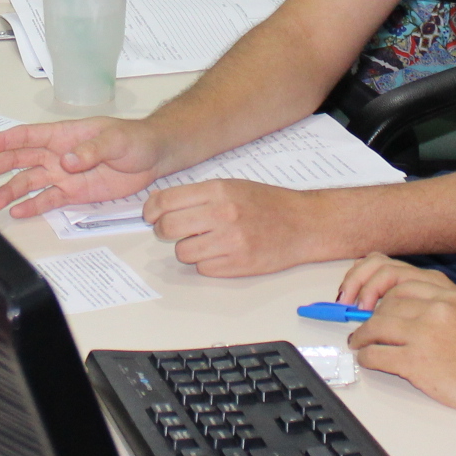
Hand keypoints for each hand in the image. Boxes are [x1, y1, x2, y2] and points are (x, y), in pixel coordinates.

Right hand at [0, 116, 176, 214]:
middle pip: (18, 160)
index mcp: (62, 135)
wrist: (153, 157)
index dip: (3, 142)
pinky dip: (32, 206)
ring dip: (10, 191)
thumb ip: (90, 150)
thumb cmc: (133, 139)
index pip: (25, 137)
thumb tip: (66, 160)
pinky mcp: (73, 193)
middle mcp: (56, 155)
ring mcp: (63, 175)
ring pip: (28, 183)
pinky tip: (16, 212)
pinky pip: (47, 200)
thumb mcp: (114, 139)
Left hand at [143, 179, 353, 276]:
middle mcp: (223, 214)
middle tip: (171, 231)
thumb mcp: (232, 186)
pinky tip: (220, 252)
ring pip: (183, 252)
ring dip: (187, 249)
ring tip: (203, 241)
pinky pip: (203, 269)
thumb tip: (159, 204)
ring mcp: (231, 241)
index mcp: (219, 191)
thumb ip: (198, 195)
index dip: (152, 210)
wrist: (304, 224)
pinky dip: (206, 263)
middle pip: (169, 228)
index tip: (152, 215)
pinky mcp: (239, 265)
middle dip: (165, 231)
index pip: (167, 201)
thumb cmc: (267, 204)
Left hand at [344, 264, 455, 433]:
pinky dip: (367, 357)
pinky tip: (369, 359)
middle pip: (385, 304)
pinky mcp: (416, 362)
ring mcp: (425, 334)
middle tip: (362, 326)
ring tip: (361, 342)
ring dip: (363, 336)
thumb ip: (435, 303)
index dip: (377, 290)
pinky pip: (376, 354)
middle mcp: (436, 308)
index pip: (398, 281)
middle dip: (370, 315)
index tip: (367, 300)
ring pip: (376, 326)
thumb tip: (392, 304)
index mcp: (448, 293)